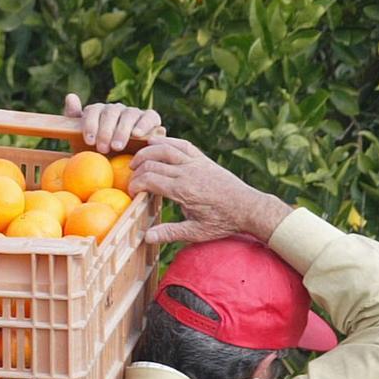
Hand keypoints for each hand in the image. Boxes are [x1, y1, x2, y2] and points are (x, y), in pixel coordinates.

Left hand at [63, 93, 163, 153]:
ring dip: (122, 130)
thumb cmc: (98, 155)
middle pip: (111, 112)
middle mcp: (117, 110)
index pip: (94, 110)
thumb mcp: (81, 141)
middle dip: (105, 131)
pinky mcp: (150, 119)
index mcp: (100, 112)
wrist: (123, 168)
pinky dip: (144, 123)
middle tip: (102, 148)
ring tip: (117, 146)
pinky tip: (137, 134)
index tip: (89, 141)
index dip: (91, 124)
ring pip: (129, 114)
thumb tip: (71, 96)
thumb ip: (73, 119)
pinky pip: (149, 117)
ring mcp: (134, 113)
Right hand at [127, 136, 291, 243]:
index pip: (149, 180)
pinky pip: (183, 145)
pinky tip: (156, 143)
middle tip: (130, 179)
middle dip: (137, 170)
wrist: (248, 207)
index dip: (135, 184)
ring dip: (147, 152)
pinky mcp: (203, 160)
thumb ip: (169, 233)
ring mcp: (196, 163)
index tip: (131, 192)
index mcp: (182, 190)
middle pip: (152, 163)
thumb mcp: (196, 232)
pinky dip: (168, 141)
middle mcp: (187, 172)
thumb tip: (146, 237)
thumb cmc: (223, 222)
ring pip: (165, 149)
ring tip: (136, 160)